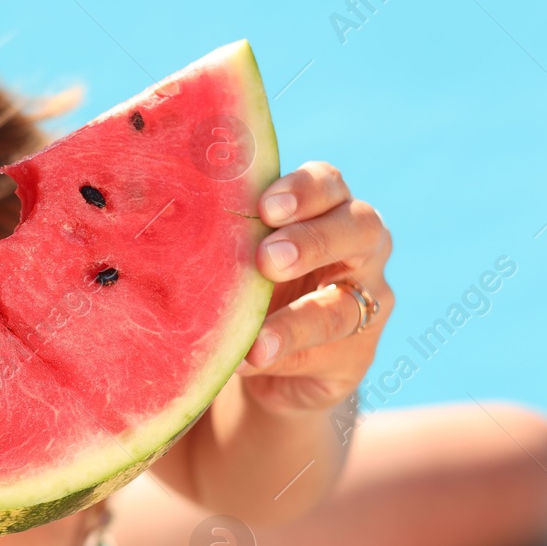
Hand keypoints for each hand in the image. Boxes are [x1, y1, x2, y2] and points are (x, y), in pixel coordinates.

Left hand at [235, 161, 392, 414]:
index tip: (265, 206)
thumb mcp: (239, 255)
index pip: (328, 183)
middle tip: (267, 258)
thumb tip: (179, 231)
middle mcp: (360, 249)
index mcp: (328, 208)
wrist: (263, 362)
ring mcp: (366, 303)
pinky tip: (249, 360)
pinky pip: (324, 355)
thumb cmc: (247, 283)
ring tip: (255, 340)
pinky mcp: (357, 355)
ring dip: (295, 321)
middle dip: (313, 240)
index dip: (303, 190)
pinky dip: (284, 357)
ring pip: (344, 306)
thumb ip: (228, 240)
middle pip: (360, 229)